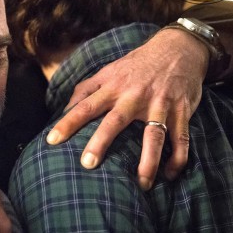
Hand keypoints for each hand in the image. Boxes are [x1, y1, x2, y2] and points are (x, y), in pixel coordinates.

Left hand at [46, 28, 209, 189]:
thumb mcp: (109, 71)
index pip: (85, 106)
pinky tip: (170, 175)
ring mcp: (159, 105)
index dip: (67, 123)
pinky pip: (181, 138)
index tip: (52, 140)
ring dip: (149, 160)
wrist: (178, 48)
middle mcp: (134, 97)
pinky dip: (178, 158)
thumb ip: (86, 89)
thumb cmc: (137, 65)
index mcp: (113, 87)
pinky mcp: (181, 111)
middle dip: (101, 142)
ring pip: (153, 135)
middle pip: (115, 121)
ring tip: (142, 184)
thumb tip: (63, 109)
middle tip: (88, 164)